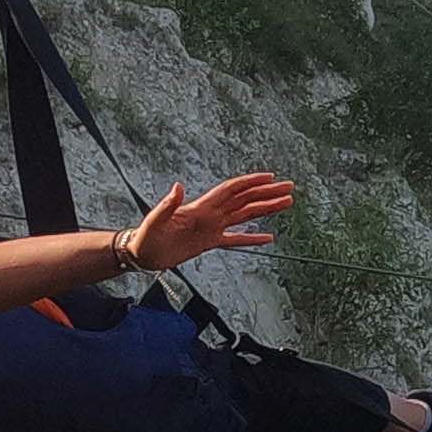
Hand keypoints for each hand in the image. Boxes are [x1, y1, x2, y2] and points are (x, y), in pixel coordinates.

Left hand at [123, 172, 294, 272]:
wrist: (142, 254)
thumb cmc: (146, 237)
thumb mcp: (155, 221)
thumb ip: (168, 205)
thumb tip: (178, 187)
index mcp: (201, 208)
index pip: (232, 191)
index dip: (251, 182)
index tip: (271, 177)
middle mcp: (210, 215)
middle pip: (245, 200)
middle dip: (267, 193)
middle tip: (289, 188)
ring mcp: (212, 228)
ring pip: (245, 216)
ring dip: (265, 209)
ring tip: (286, 203)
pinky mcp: (209, 243)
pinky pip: (236, 239)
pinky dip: (252, 238)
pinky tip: (268, 238)